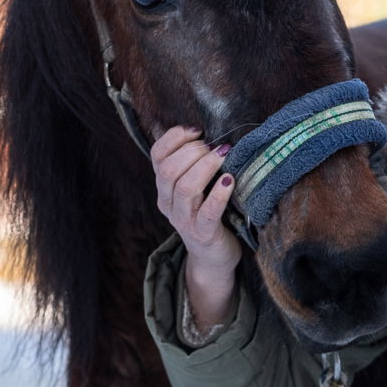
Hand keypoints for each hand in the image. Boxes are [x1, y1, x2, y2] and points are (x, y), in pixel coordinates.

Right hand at [151, 126, 241, 329]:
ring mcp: (183, 220)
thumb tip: (208, 132)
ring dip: (205, 167)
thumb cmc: (207, 211)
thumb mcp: (195, 186)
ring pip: (185, 188)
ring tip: (223, 157)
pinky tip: (230, 181)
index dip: (175, 137)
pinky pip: (208, 212)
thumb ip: (193, 163)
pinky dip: (219, 194)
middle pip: (169, 170)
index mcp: (163, 186)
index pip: (157, 155)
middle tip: (216, 148)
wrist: (212, 256)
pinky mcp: (203, 234)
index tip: (198, 130)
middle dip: (193, 152)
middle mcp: (167, 202)